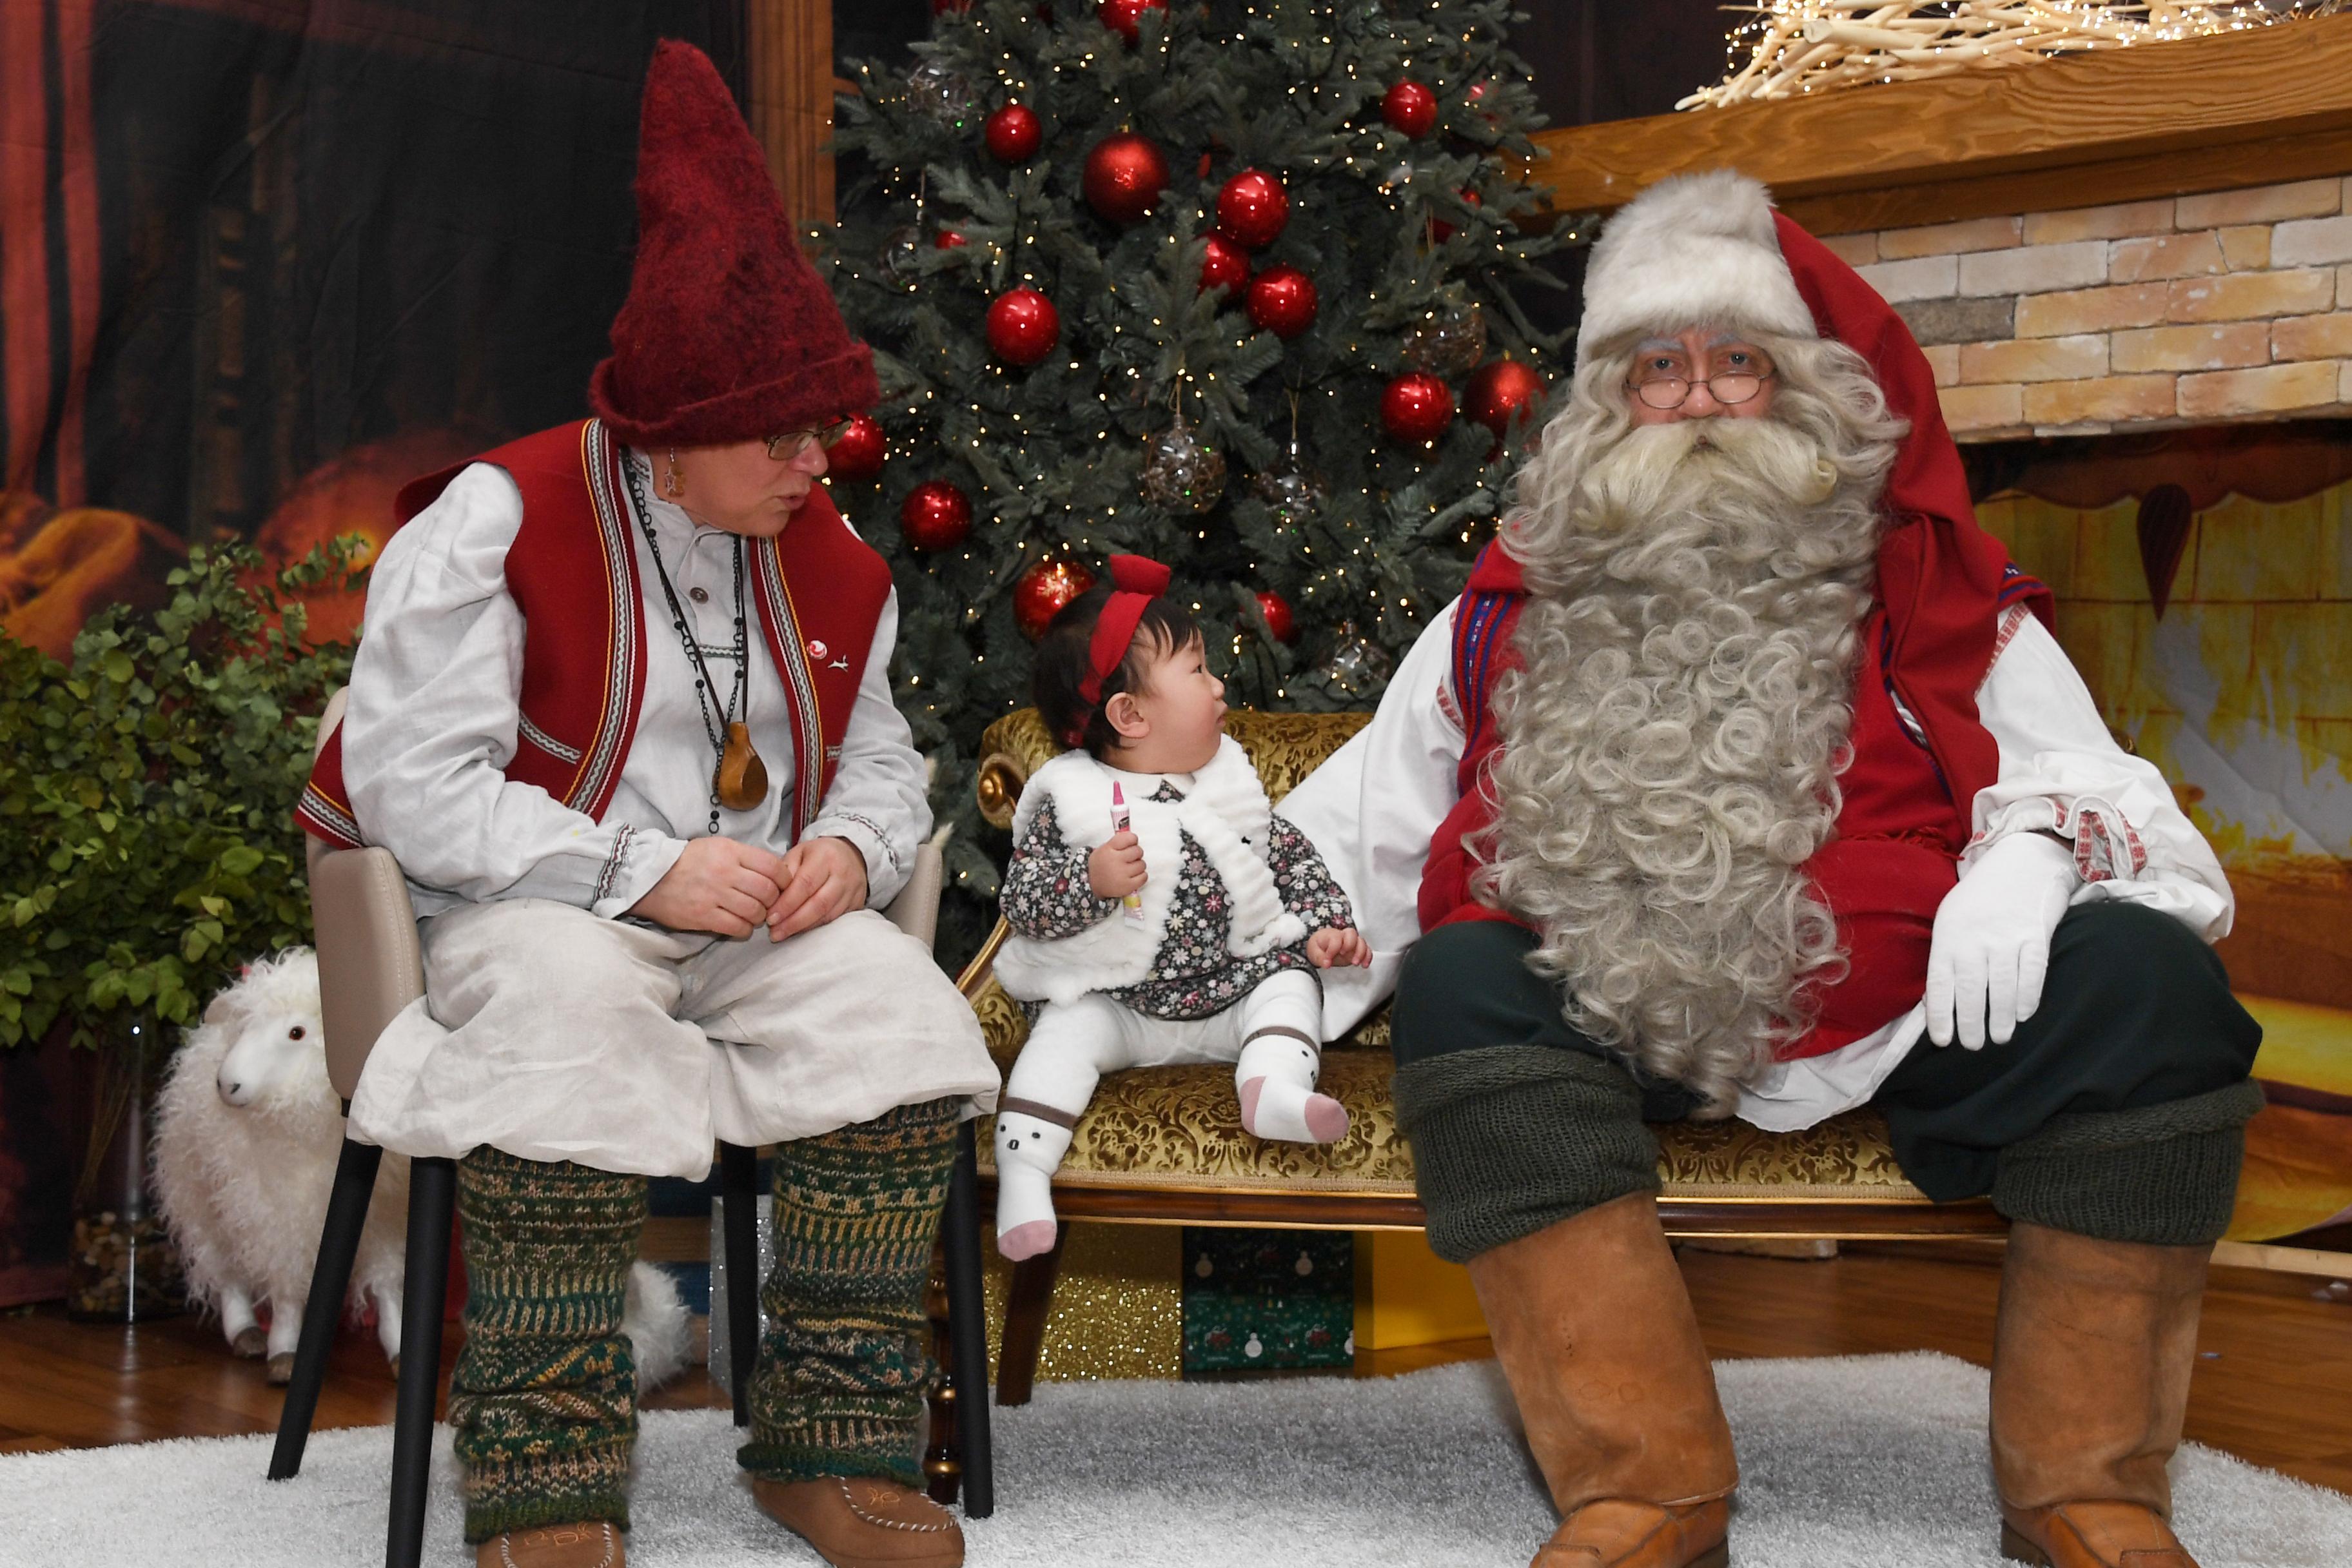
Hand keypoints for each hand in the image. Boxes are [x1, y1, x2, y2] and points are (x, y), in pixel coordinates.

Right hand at [627, 837, 788, 937]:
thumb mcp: (717, 847)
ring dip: (760, 917)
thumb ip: (744, 857)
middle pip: (767, 891)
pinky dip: (745, 929)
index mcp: (730, 851)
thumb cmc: (687, 861)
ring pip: (754, 911)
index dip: (784, 880)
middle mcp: (724, 872)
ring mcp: (713, 895)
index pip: (772, 866)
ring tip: (753, 915)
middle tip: (768, 904)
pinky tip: (741, 925)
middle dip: (774, 901)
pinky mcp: (703, 916)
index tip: (783, 887)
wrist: (649, 876)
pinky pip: (737, 927)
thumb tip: (774, 872)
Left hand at [764, 835, 869, 941]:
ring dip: (803, 928)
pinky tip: (800, 931)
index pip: (805, 884)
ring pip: (827, 916)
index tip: (770, 917)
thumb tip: (774, 897)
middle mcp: (842, 874)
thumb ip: (785, 871)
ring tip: (782, 934)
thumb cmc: (818, 855)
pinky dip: (815, 928)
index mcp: (826, 856)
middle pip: (818, 904)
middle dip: (793, 921)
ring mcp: (853, 890)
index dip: (787, 904)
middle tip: (775, 932)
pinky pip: (835, 920)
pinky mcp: (857, 904)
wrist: (851, 855)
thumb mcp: (799, 853)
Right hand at [1088, 831, 1145, 898]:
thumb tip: (1134, 837)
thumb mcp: (1103, 849)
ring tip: (1129, 868)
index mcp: (1108, 849)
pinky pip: (1144, 877)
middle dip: (1136, 854)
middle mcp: (1115, 860)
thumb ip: (1117, 842)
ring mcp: (1122, 874)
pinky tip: (1133, 876)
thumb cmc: (1101, 865)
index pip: (1129, 838)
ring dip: (1138, 866)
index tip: (1131, 843)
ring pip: (1142, 864)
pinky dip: (1141, 876)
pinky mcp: (1127, 886)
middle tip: (1129, 858)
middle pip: (1138, 851)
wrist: (1092, 885)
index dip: (1133, 840)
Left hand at [1306, 926, 1370, 968]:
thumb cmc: (1319, 946)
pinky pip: (1367, 950)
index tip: (1327, 960)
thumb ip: (1320, 958)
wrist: (1323, 945)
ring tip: (1355, 963)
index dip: (1332, 949)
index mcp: (1331, 935)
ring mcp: (1352, 942)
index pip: (1335, 938)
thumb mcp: (1314, 952)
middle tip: (1343, 956)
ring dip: (1361, 952)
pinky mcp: (1358, 950)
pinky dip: (1368, 957)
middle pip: (1352, 934)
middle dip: (1350, 945)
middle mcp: (1344, 936)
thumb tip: (1326, 964)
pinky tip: (1364, 965)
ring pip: (1362, 941)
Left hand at [1925, 831, 2076, 1049]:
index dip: (1940, 1015)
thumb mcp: (1951, 919)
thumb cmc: (1980, 899)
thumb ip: (1947, 957)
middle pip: (1972, 990)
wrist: (2020, 862)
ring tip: (1999, 1038)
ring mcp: (2007, 936)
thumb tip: (1938, 1002)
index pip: (1940, 983)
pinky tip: (2023, 1015)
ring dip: (2000, 1018)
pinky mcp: (2036, 934)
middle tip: (1974, 1046)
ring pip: (2002, 987)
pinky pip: (2032, 973)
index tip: (1943, 1040)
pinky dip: (2028, 998)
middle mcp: (1976, 937)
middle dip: (1972, 1024)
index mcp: (1948, 935)